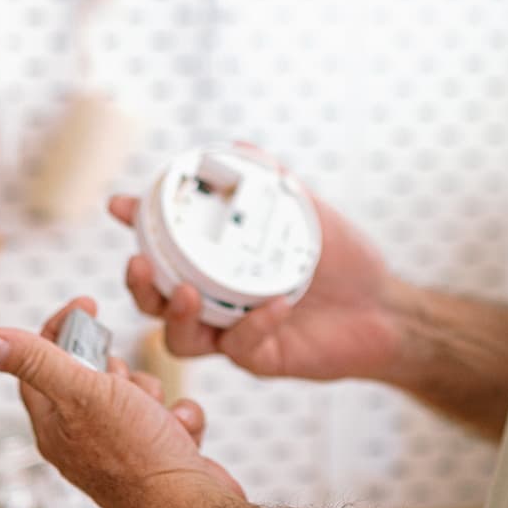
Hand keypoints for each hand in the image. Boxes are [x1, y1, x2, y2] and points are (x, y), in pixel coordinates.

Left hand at [0, 299, 244, 507]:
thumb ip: (36, 361)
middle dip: (116, 366)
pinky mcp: (156, 457)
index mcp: (54, 425)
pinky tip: (180, 433)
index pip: (39, 364)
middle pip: (91, 375)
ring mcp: (120, 449)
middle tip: (121, 380)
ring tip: (155, 415)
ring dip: (152, 392)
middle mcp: (81, 439)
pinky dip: (179, 417)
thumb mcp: (82, 393)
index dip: (59, 328)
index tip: (86, 304)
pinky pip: (166, 416)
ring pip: (134, 393)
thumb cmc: (137, 456)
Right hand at [109, 155, 406, 381]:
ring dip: (177, 314)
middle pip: (154, 300)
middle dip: (139, 283)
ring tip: (188, 292)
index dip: (138, 226)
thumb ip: (274, 184)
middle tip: (139, 263)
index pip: (165, 245)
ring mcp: (233, 333)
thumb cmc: (341, 260)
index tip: (122, 205)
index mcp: (216, 264)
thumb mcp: (306, 213)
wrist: (386, 307)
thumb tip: (242, 148)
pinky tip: (278, 305)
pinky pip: (242, 347)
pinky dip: (255, 324)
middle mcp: (215, 300)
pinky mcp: (259, 358)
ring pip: (180, 337)